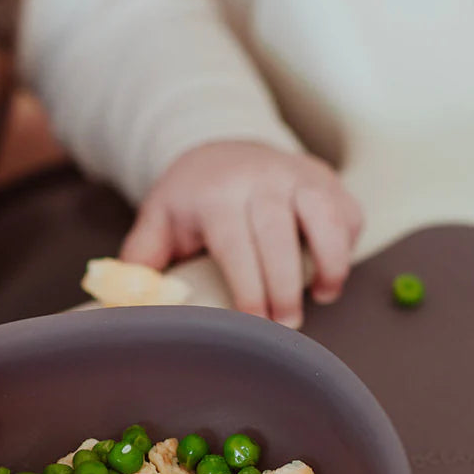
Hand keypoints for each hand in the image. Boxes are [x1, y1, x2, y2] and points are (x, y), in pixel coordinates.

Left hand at [119, 141, 362, 327]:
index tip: (255, 325)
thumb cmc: (191, 197)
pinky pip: (348, 211)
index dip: (250, 289)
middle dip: (286, 287)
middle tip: (286, 325)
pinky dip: (347, 243)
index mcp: (218, 193)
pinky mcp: (326, 177)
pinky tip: (330, 268)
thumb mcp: (158, 220)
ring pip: (328, 217)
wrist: (221, 148)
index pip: (237, 245)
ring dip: (332, 263)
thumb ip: (141, 260)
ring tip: (322, 295)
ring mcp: (298, 173)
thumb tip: (125, 304)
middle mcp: (262, 177)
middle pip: (281, 236)